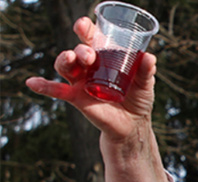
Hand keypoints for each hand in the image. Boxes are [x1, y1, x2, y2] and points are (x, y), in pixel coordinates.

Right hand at [24, 17, 155, 139]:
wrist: (132, 124)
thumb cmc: (138, 99)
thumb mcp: (145, 84)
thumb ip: (146, 71)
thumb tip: (149, 57)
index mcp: (104, 57)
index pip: (92, 39)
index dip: (86, 30)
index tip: (84, 24)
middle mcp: (89, 66)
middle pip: (78, 50)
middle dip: (81, 49)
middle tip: (89, 55)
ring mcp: (80, 80)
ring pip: (65, 65)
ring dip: (65, 59)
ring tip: (72, 58)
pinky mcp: (75, 96)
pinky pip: (55, 89)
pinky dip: (43, 86)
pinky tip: (32, 82)